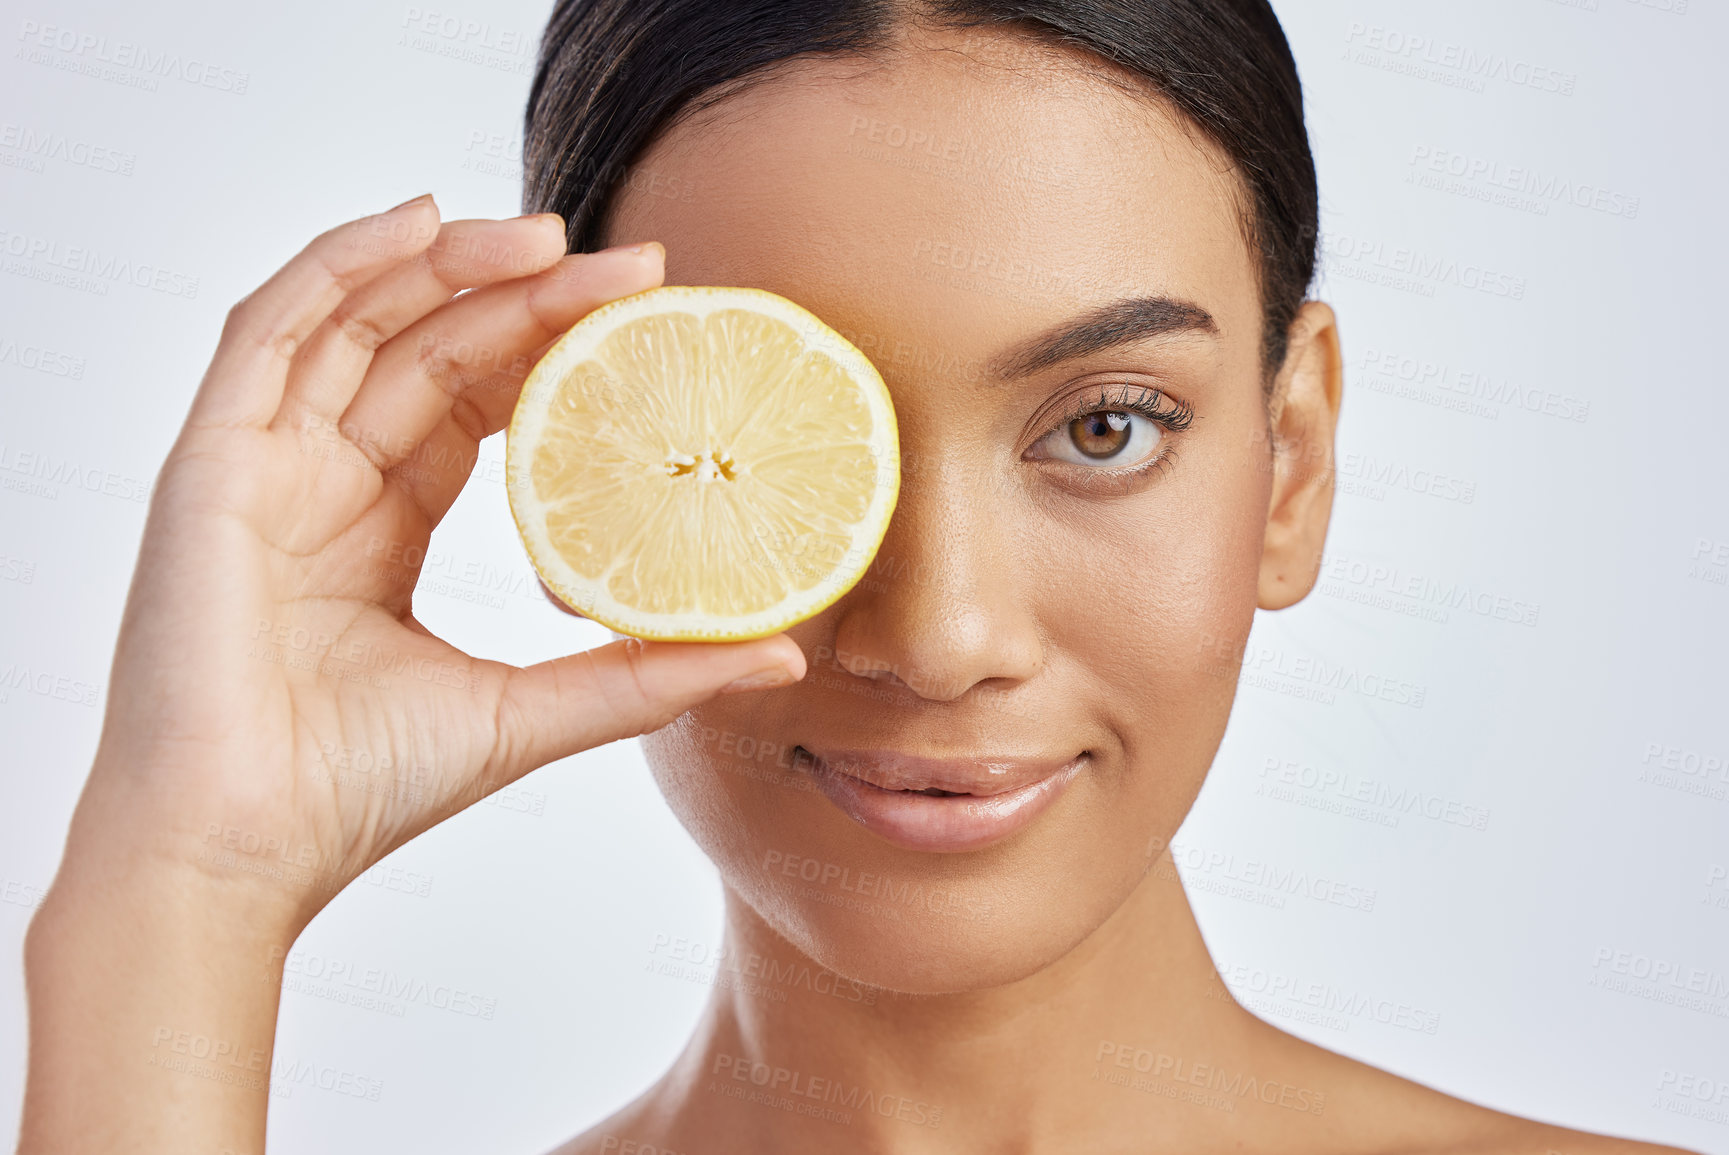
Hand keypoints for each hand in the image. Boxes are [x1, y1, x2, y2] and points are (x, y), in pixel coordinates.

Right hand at [54, 195, 805, 933]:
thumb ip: (646, 672)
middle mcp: (322, 481)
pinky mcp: (209, 460)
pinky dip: (338, 264)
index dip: (559, 354)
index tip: (654, 320)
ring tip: (550, 236)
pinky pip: (269, 330)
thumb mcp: (534, 713)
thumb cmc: (363, 791)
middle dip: (530, 297)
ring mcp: (263, 465)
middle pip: (430, 349)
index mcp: (383, 529)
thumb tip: (785, 656)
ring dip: (450, 264)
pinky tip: (420, 223)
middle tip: (633, 266)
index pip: (478, 406)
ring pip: (357, 321)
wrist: (244, 851)